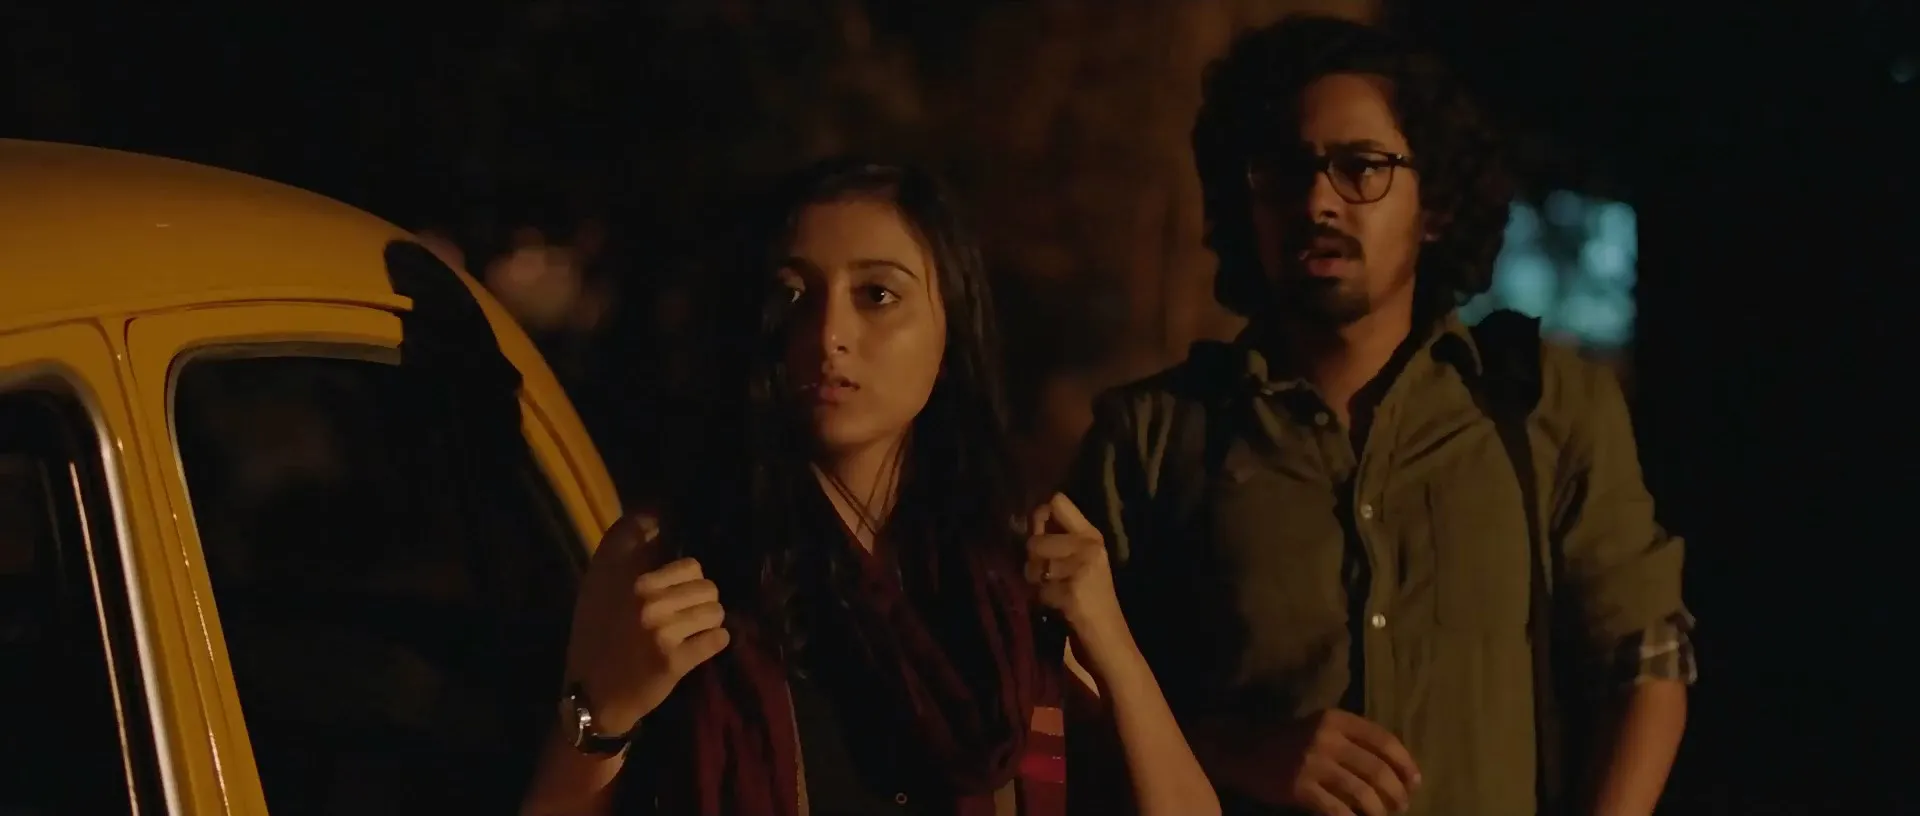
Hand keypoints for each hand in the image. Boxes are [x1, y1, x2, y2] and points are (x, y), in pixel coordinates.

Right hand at [566, 516, 730, 734]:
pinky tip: (698, 648)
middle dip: (700, 601)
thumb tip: (655, 513)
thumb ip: (623, 547)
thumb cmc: (597, 635)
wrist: (593, 694)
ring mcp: (660, 629)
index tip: (682, 587)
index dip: (689, 577)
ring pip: (715, 611)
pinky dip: (713, 643)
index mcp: (628, 576)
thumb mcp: (598, 585)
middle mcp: (644, 598)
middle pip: (707, 586)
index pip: (689, 563)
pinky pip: (718, 639)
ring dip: (708, 622)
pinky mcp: (674, 660)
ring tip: (690, 631)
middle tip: (684, 616)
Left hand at [1025, 493, 1126, 647]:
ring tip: (1054, 594)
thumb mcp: (1081, 563)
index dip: (1039, 517)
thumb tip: (1032, 517)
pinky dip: (1041, 603)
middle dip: (1033, 563)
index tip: (1040, 535)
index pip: (1057, 502)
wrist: (1111, 642)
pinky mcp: (1072, 592)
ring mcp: (1082, 568)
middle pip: (1035, 539)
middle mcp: (1089, 547)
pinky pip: (1038, 591)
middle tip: (1049, 580)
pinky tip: (1057, 609)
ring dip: (1035, 584)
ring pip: (1032, 566)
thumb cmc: (1092, 603)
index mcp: (1091, 536)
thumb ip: (1059, 539)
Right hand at [1238, 710, 1422, 815]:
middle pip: (1377, 769)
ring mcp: (1311, 764)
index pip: (1383, 740)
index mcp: (1336, 719)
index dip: (1405, 763)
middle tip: (1402, 805)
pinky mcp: (1299, 787)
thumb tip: (1396, 769)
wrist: (1243, 750)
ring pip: (1361, 793)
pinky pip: (1337, 810)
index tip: (1415, 782)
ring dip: (1379, 810)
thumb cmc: (1290, 741)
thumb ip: (1353, 740)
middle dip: (1396, 792)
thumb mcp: (1321, 728)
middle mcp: (1326, 738)